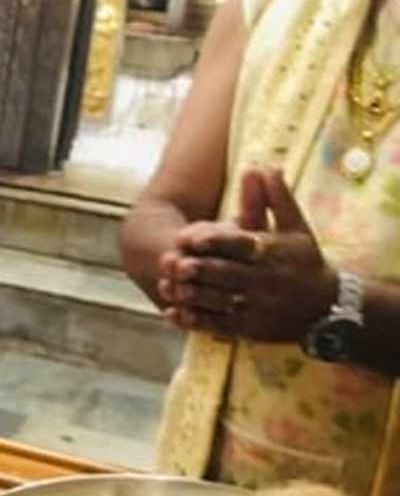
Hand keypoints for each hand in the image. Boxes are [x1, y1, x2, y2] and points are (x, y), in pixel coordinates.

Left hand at [157, 168, 336, 342]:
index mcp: (271, 254)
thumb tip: (265, 166)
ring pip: (219, 302)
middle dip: (198, 270)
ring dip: (192, 295)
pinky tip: (173, 313)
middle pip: (226, 275)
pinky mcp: (249, 329)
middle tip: (172, 263)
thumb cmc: (305, 261)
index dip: (215, 241)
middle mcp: (263, 281)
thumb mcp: (296, 227)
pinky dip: (195, 321)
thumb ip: (276, 198)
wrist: (327, 307)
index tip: (191, 237)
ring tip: (167, 286)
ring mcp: (256, 307)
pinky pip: (219, 326)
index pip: (240, 246)